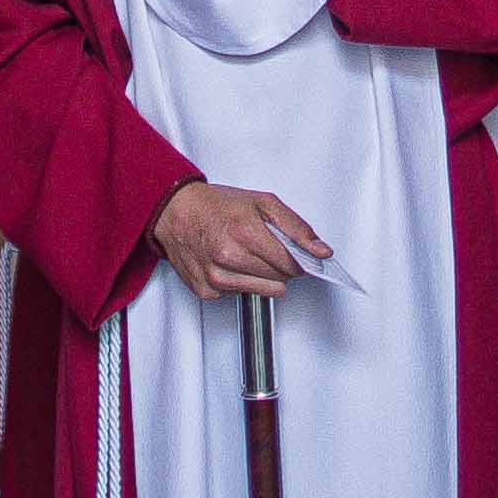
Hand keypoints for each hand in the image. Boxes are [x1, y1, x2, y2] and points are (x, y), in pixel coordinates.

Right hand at [153, 179, 331, 299]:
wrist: (175, 212)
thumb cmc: (217, 205)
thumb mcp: (263, 202)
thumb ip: (297, 228)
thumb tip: (322, 251)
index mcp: (245, 232)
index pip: (291, 264)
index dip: (299, 259)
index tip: (298, 254)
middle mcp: (228, 258)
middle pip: (280, 279)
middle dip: (282, 266)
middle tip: (268, 248)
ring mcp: (215, 277)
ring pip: (264, 291)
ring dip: (264, 276)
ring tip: (249, 254)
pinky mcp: (206, 291)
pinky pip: (241, 294)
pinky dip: (242, 281)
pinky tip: (231, 263)